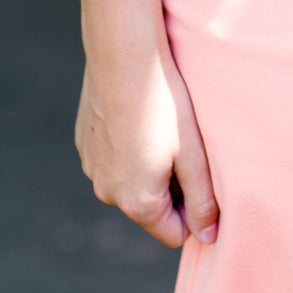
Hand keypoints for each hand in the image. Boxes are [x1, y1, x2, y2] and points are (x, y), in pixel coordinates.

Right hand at [75, 49, 217, 248]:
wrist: (123, 54)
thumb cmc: (164, 103)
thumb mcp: (192, 153)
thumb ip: (202, 202)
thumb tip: (208, 238)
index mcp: (137, 203)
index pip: (174, 234)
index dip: (193, 210)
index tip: (200, 175)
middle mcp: (108, 193)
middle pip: (151, 209)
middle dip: (170, 187)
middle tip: (182, 145)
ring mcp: (92, 169)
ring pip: (131, 183)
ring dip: (148, 167)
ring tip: (160, 127)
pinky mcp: (84, 144)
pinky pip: (113, 161)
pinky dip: (128, 148)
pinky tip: (138, 117)